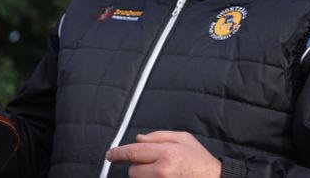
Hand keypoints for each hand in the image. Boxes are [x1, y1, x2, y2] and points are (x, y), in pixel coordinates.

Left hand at [105, 131, 220, 177]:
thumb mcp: (183, 138)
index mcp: (166, 153)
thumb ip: (158, 136)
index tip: (110, 155)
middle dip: (138, 166)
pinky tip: (162, 177)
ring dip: (144, 176)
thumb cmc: (199, 159)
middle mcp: (161, 171)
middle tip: (153, 163)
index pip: (132, 152)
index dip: (118, 153)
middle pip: (133, 170)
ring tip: (161, 172)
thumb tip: (138, 139)